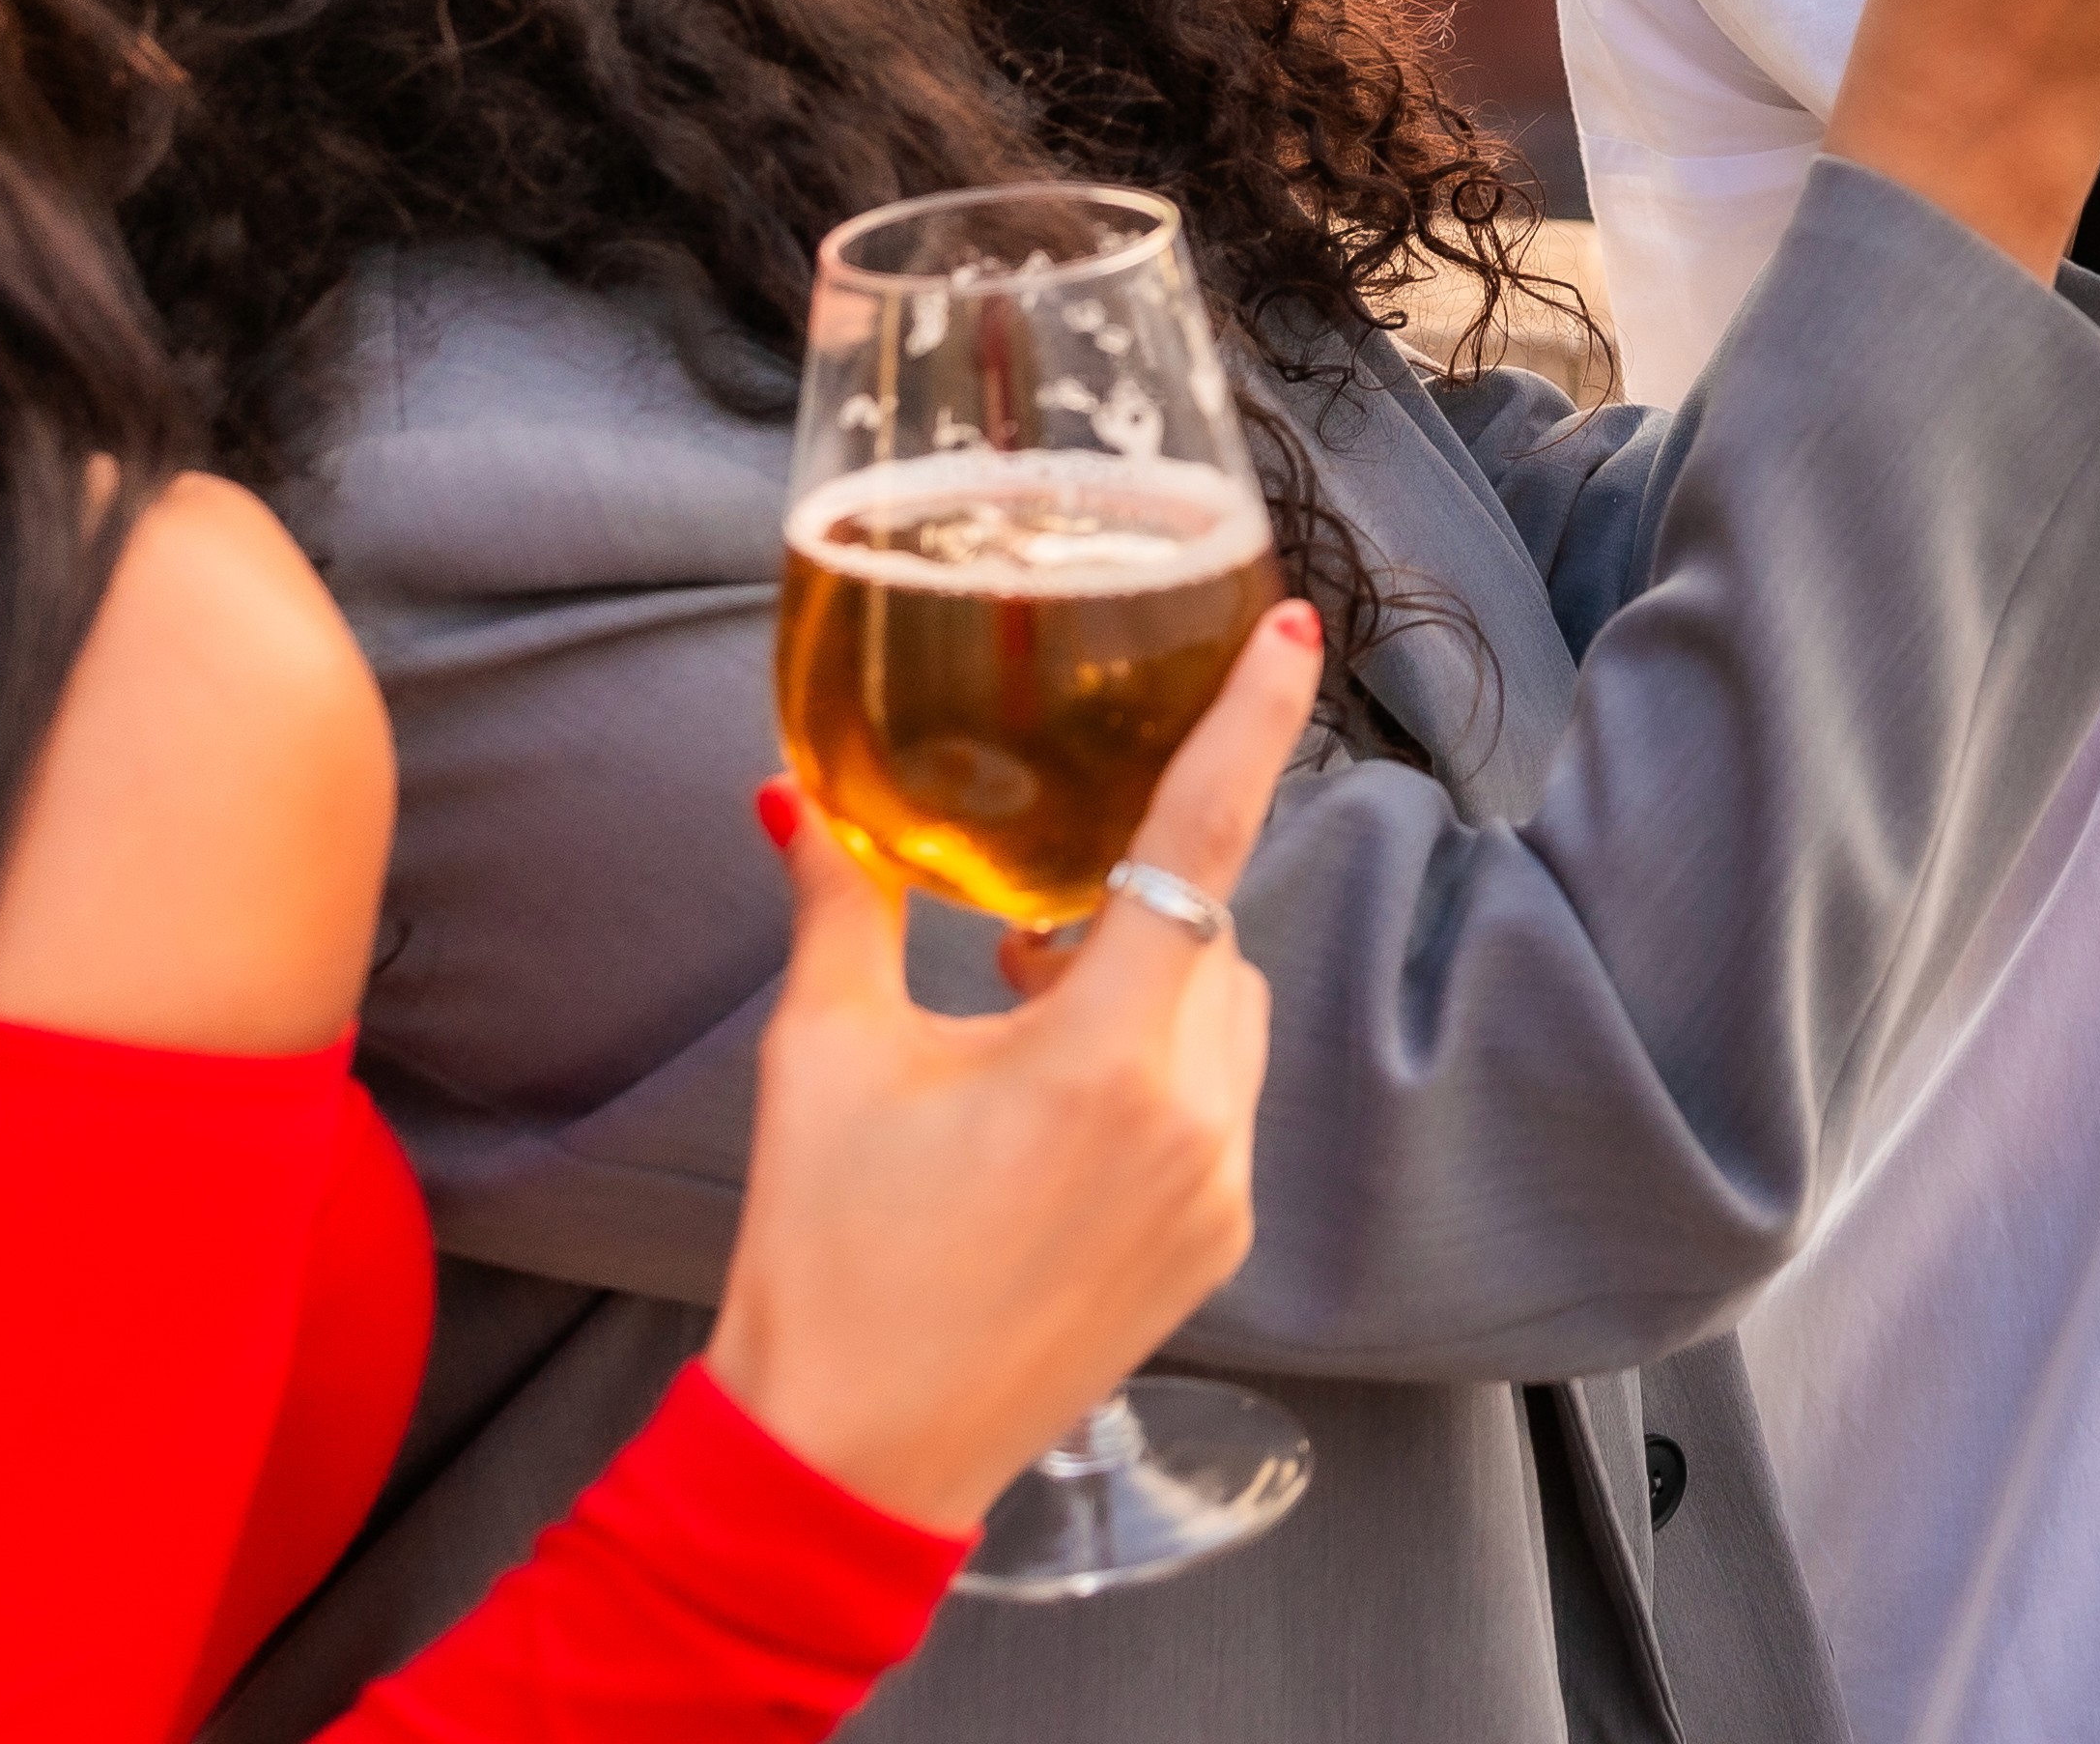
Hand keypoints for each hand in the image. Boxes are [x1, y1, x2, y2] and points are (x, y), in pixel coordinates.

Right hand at [701, 602, 1308, 1532]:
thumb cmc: (824, 1261)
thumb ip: (839, 903)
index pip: (1204, 846)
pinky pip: (1219, 1106)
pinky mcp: (1217, 1250)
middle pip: (1207, 935)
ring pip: (1222, 1016)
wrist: (843, 1463)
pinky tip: (1052, 1126)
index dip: (1252, 726)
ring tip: (1019, 1043)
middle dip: (1127, 912)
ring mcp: (1218, 1194)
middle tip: (1010, 949)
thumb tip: (799, 792)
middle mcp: (1192, 1121)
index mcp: (1103, 1059)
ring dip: (1147, 992)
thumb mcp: (824, 1058)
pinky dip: (1159, 1076)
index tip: (1300, 636)